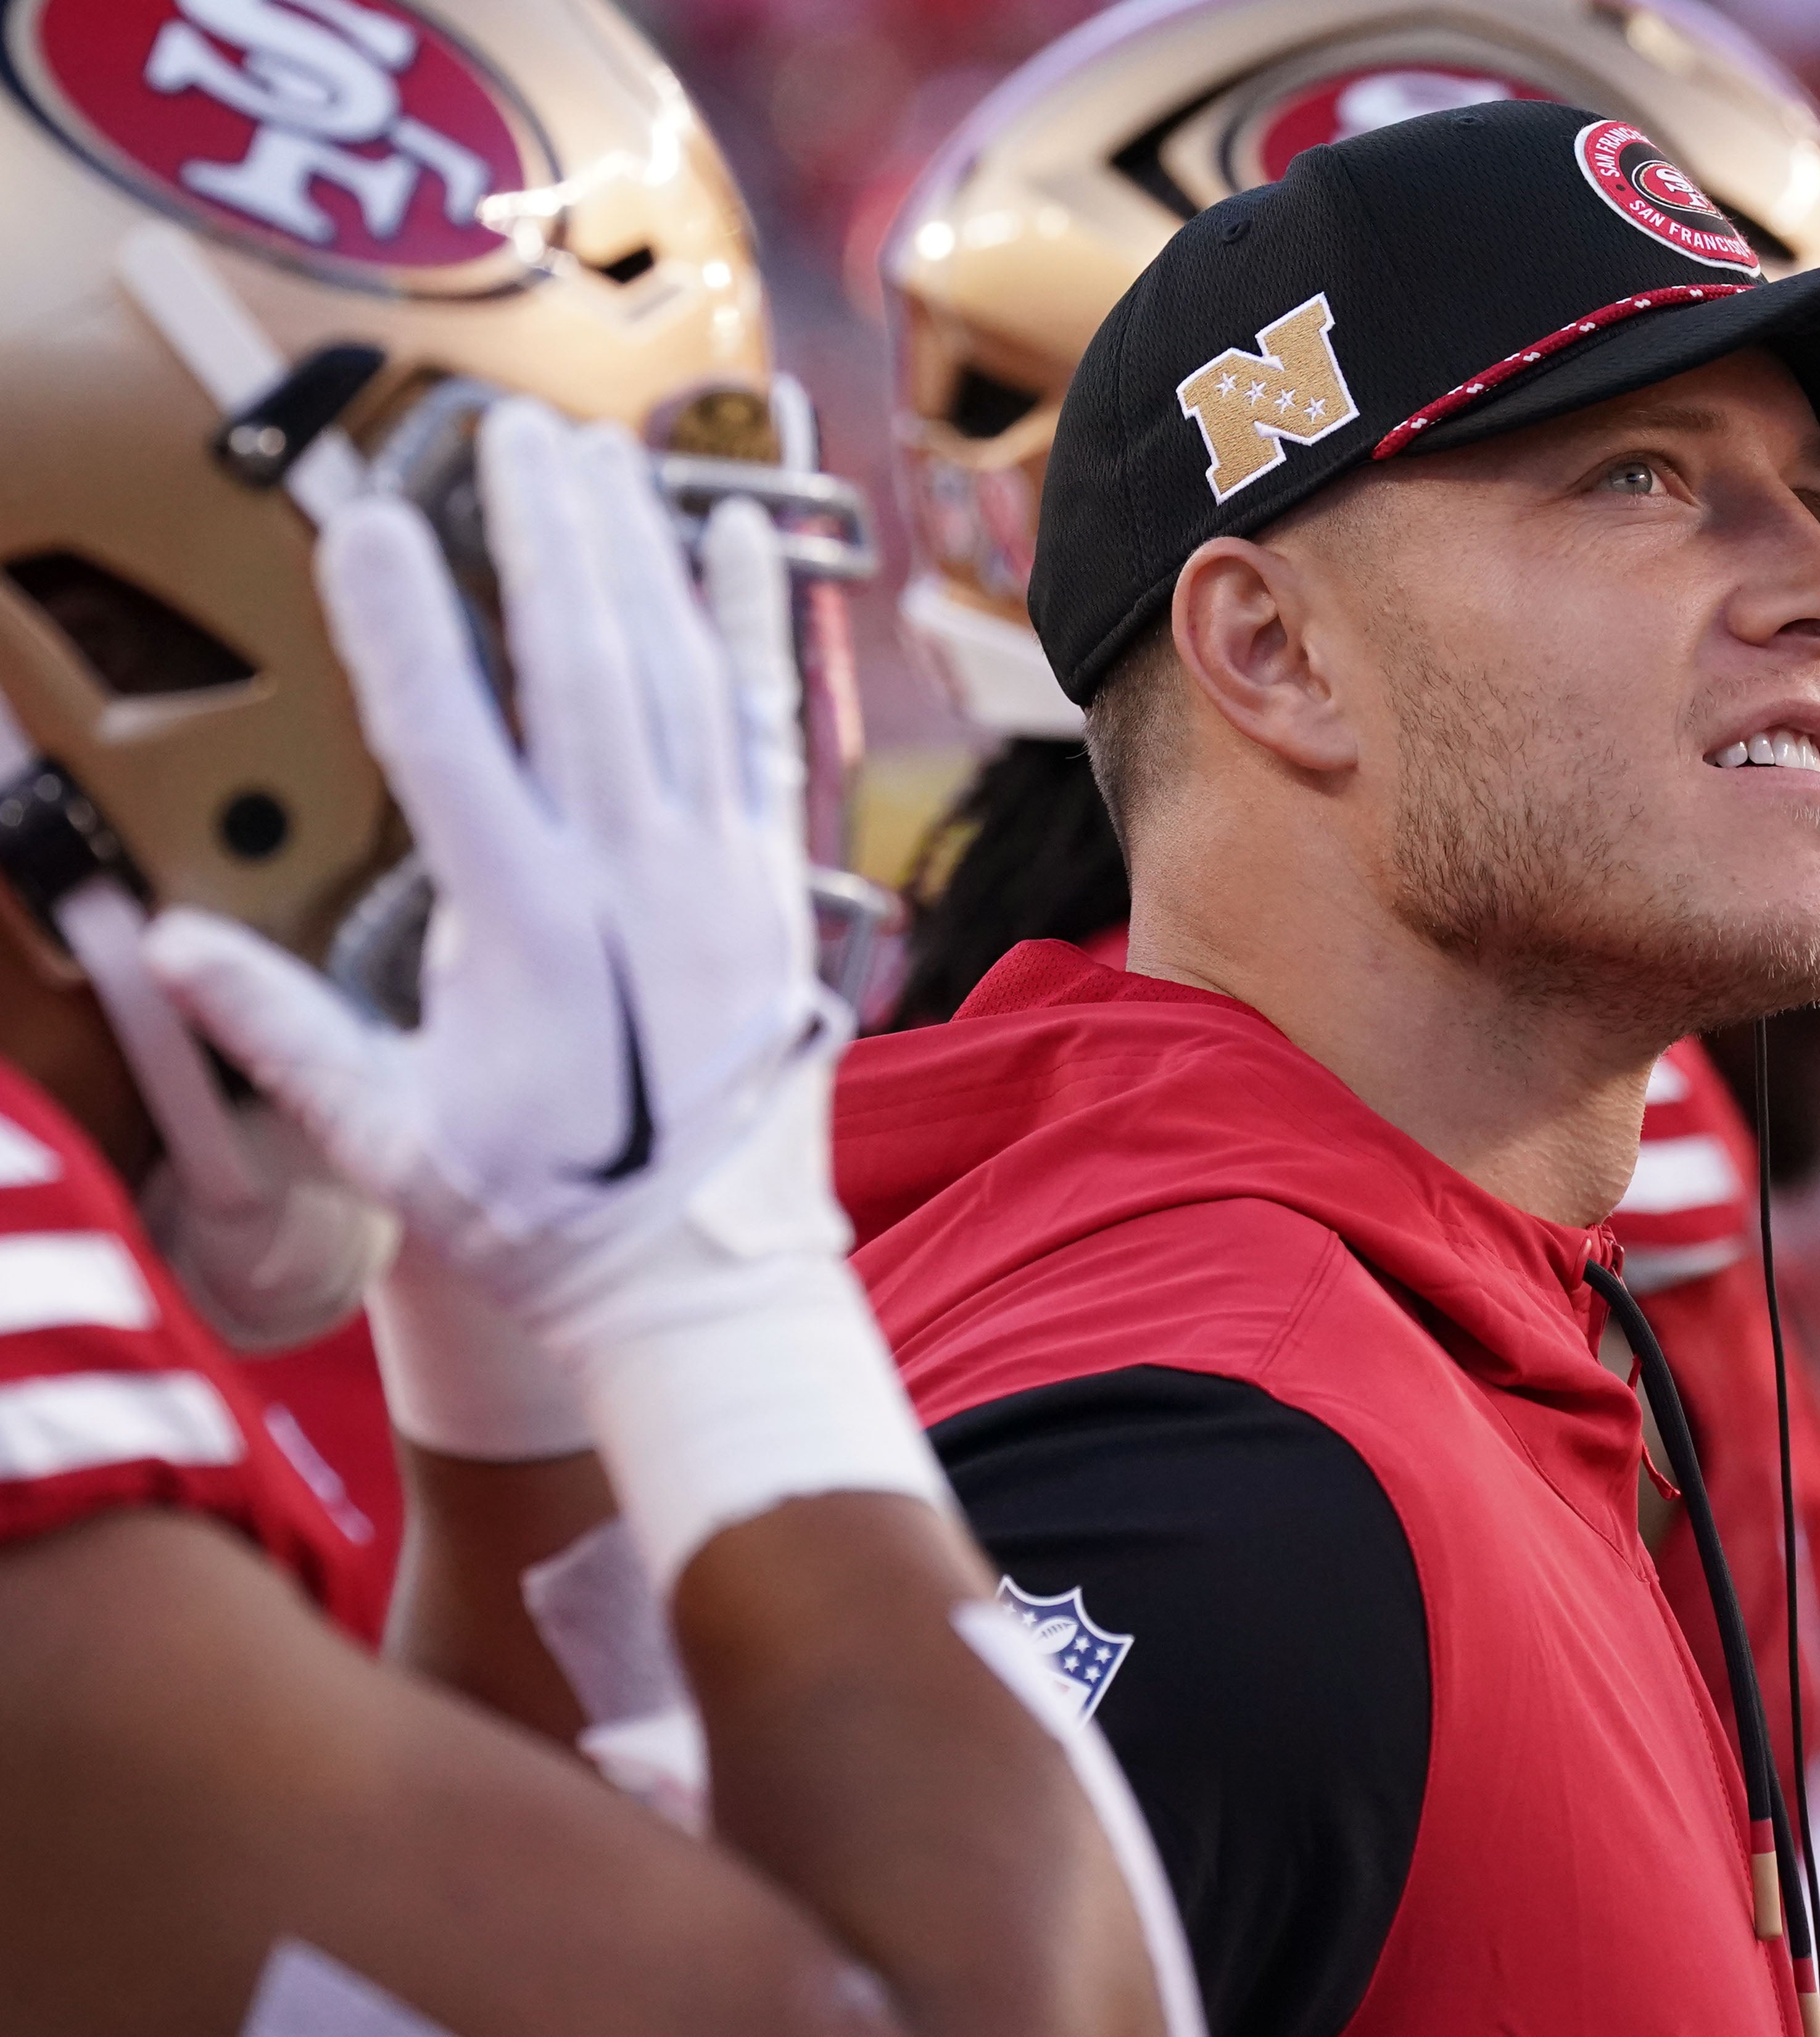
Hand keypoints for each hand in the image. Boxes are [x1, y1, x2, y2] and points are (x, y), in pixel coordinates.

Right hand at [145, 398, 836, 1345]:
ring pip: (680, 680)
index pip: (451, 752)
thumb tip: (165, 945)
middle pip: (585, 676)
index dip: (405, 631)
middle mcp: (638, 885)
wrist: (712, 1278)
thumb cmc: (549, 1216)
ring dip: (636, 556)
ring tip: (591, 453)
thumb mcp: (393, 1145)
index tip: (365, 521)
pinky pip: (771, 729)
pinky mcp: (780, 881)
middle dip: (546, 541)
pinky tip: (742, 533)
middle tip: (506, 427)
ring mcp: (725, 874)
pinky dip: (758, 627)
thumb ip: (284, 1037)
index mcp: (529, 938)